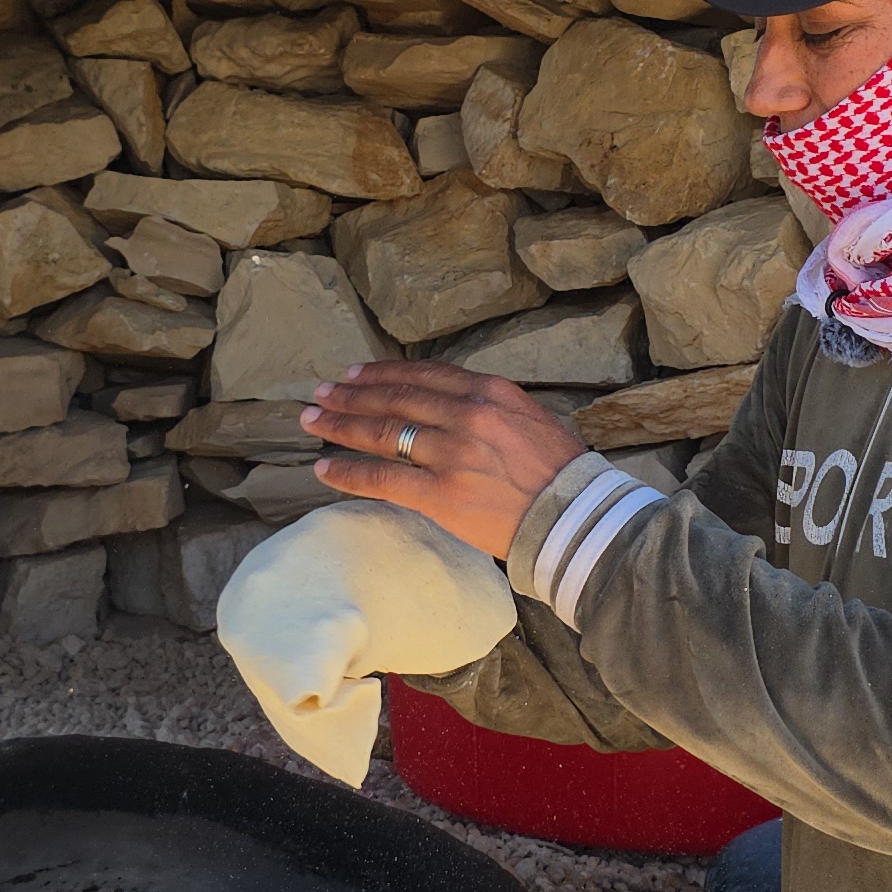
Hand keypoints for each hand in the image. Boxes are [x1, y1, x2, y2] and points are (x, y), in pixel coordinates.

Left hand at [301, 361, 590, 559]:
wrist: (578, 517)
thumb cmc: (561, 474)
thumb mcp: (529, 419)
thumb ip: (488, 408)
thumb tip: (451, 407)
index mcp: (489, 391)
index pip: (423, 375)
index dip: (382, 373)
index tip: (355, 374)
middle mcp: (466, 414)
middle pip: (394, 398)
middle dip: (351, 395)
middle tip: (321, 394)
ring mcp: (451, 453)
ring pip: (382, 432)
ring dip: (341, 425)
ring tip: (313, 421)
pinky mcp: (441, 493)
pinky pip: (383, 478)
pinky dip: (349, 472)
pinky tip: (325, 469)